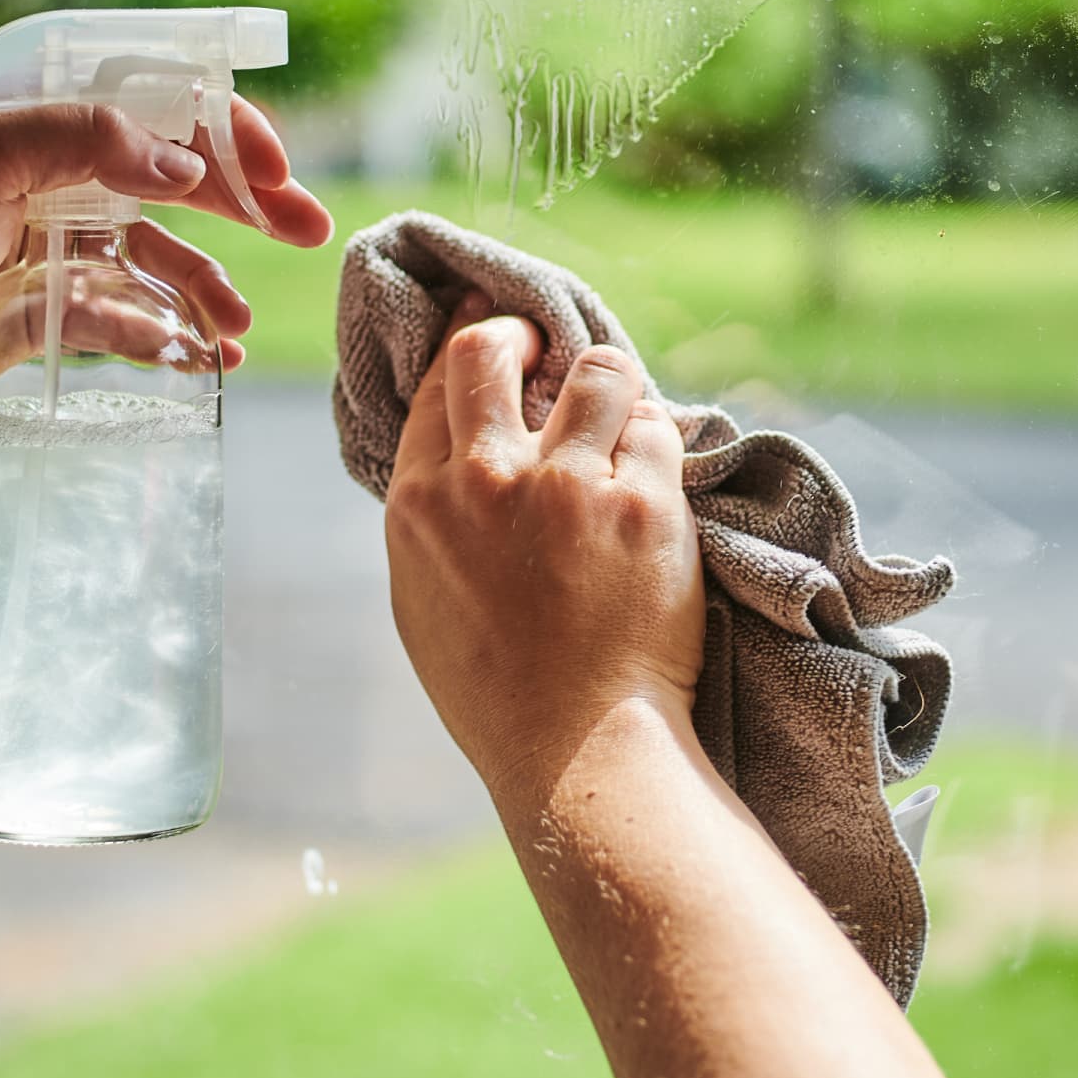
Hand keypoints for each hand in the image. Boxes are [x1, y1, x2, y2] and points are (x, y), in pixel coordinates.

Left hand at [0, 97, 331, 423]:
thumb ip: (86, 139)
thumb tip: (184, 164)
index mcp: (35, 118)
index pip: (150, 104)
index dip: (220, 127)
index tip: (274, 164)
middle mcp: (52, 174)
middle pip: (172, 178)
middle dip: (245, 204)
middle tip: (310, 227)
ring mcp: (55, 243)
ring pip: (160, 256)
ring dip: (210, 285)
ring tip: (238, 327)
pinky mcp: (52, 308)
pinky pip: (132, 314)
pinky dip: (172, 333)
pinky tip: (207, 357)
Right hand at [384, 293, 706, 799]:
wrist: (576, 750)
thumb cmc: (497, 689)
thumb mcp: (424, 598)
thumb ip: (434, 516)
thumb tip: (458, 455)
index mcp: (421, 503)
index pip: (441, 384)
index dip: (470, 343)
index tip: (494, 327)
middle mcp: (485, 482)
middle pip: (494, 350)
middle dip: (523, 334)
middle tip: (547, 351)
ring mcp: (565, 489)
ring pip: (597, 372)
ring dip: (610, 387)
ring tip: (618, 419)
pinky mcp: (643, 506)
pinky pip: (657, 427)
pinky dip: (657, 442)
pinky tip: (652, 476)